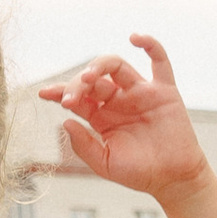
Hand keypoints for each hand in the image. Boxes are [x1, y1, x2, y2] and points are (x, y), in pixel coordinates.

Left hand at [44, 36, 211, 199]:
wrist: (172, 179)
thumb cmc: (139, 173)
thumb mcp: (104, 163)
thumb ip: (83, 145)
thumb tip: (64, 122)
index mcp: (101, 116)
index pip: (78, 96)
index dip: (60, 92)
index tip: (44, 92)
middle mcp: (118, 100)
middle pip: (94, 80)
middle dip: (78, 84)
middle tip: (70, 98)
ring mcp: (140, 93)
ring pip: (117, 66)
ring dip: (100, 65)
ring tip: (89, 76)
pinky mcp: (164, 91)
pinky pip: (159, 62)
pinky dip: (150, 45)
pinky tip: (135, 38)